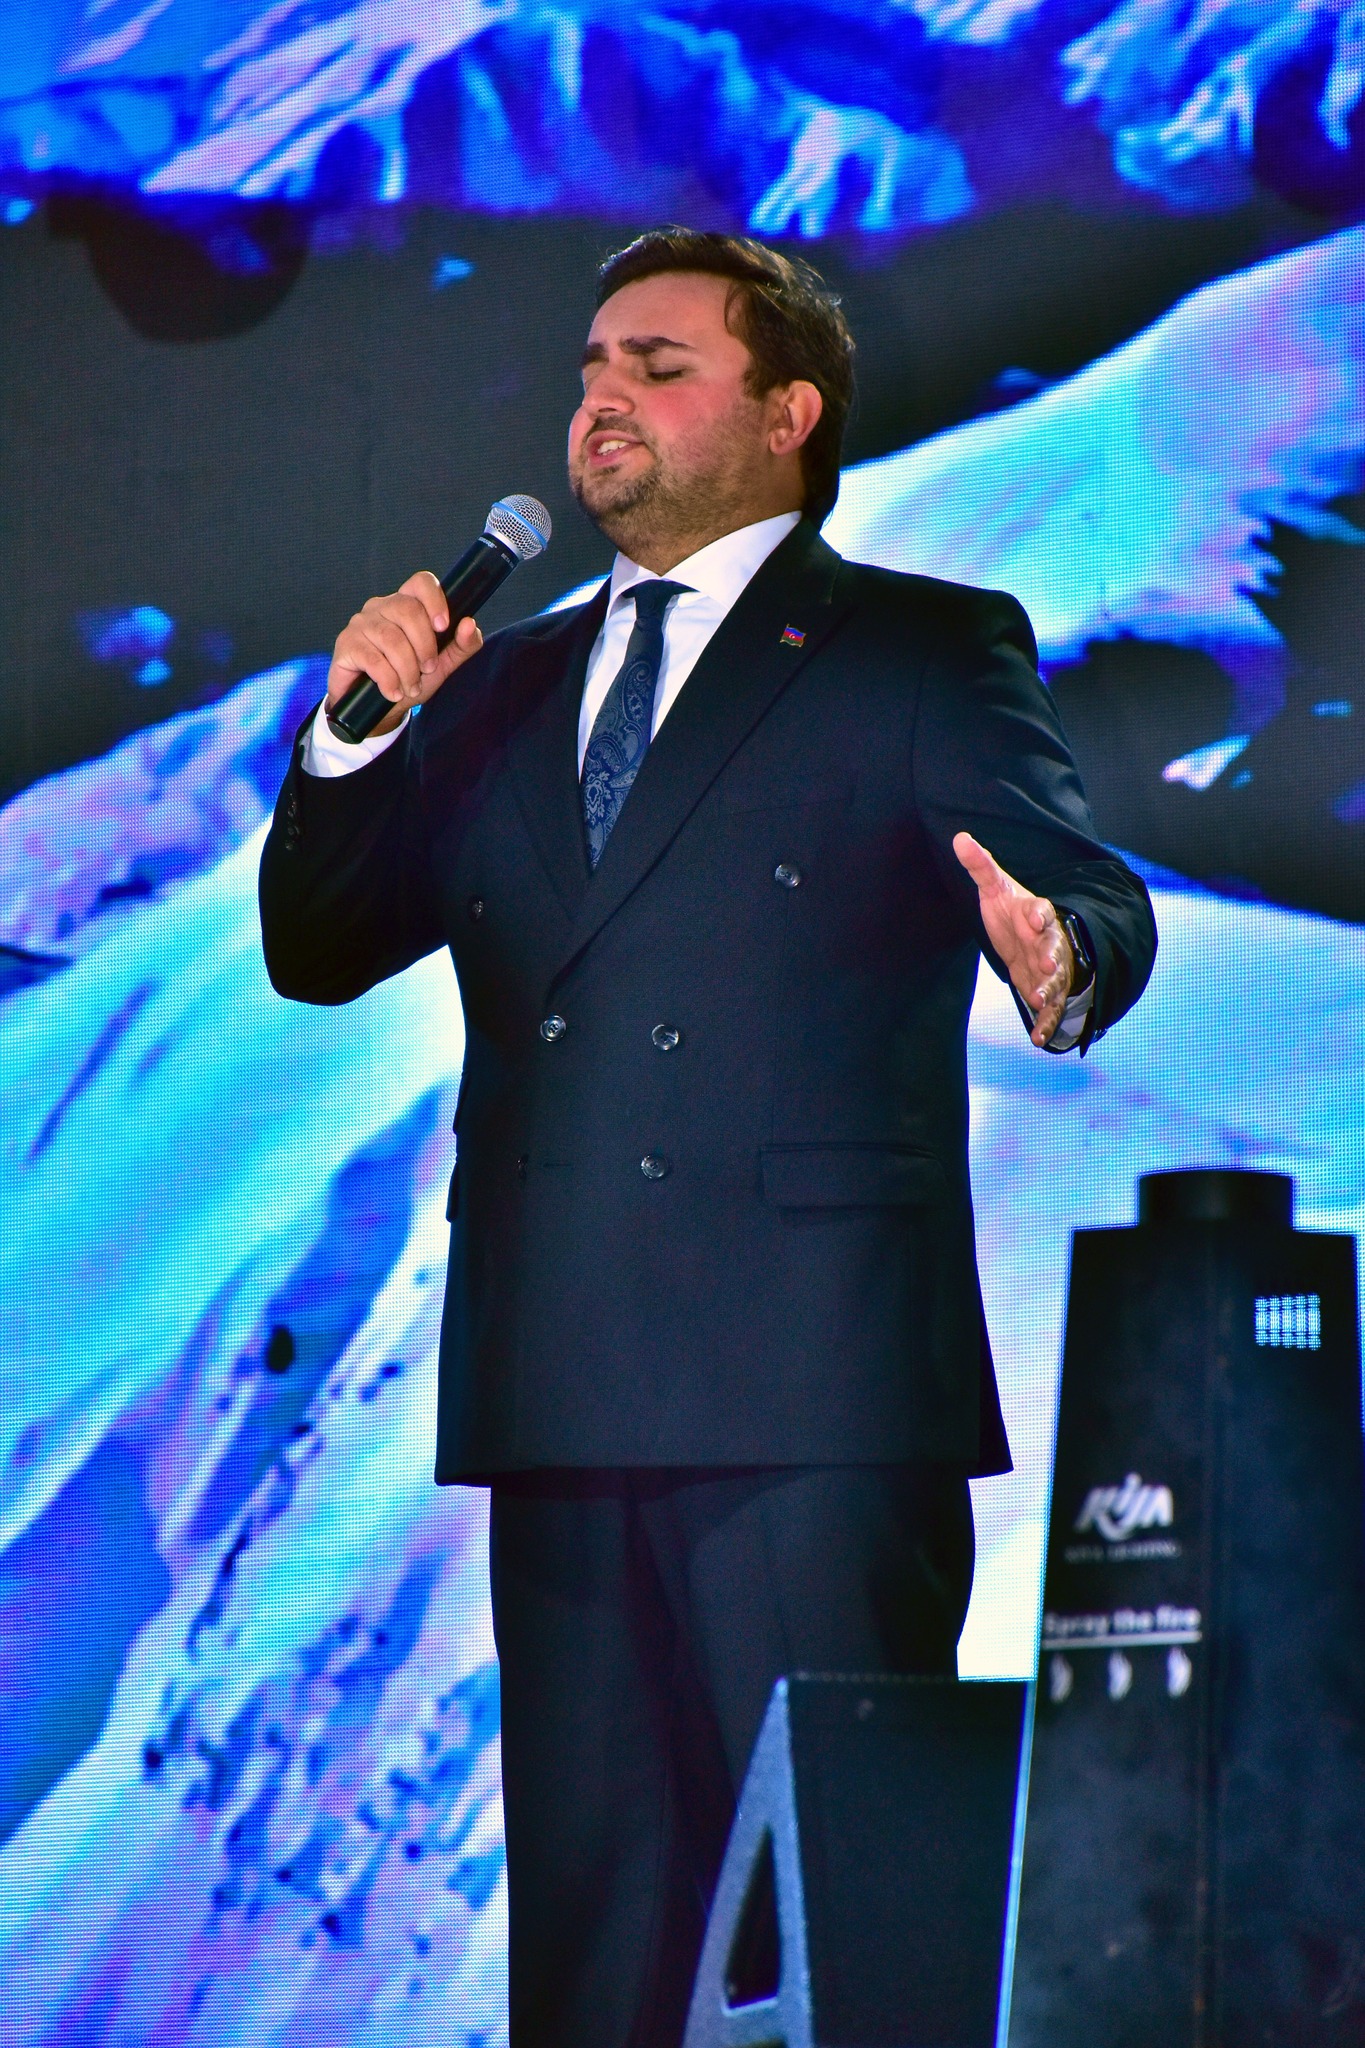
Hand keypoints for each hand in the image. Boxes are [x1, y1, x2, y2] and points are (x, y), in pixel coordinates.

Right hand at [326, 572, 483, 735]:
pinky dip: (389, 680)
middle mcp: (382, 607)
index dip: (435, 600)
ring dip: (407, 669)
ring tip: (410, 687)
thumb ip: (461, 646)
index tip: (443, 626)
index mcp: (406, 605)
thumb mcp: (441, 666)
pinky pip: (373, 659)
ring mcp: (361, 623)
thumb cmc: (407, 680)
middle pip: (408, 610)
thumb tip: (470, 624)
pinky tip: (393, 692)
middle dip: (425, 646)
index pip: (421, 583)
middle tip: (427, 670)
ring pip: (391, 638)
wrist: (376, 710)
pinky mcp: (346, 643)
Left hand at [953, 832, 1076, 1046]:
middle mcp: (1049, 942)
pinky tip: (1037, 1040)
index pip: (1042, 911)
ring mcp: (1052, 968)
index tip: (1037, 917)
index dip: (1041, 914)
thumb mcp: (995, 888)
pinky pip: (1051, 1009)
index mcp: (1037, 914)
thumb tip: (959, 837)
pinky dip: (1046, 1024)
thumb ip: (981, 866)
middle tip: (1050, 967)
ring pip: (1057, 981)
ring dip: (1051, 991)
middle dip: (1054, 958)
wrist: (1030, 938)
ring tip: (1041, 1001)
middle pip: (1055, 948)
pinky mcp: (1047, 991)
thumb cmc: (1013, 912)